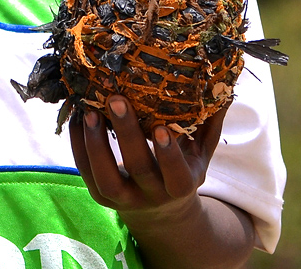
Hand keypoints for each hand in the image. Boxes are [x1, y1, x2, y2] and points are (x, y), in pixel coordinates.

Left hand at [69, 95, 225, 223]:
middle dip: (126, 133)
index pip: (176, 175)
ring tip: (89, 110)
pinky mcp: (100, 196)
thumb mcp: (200, 155)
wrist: (161, 213)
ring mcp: (123, 199)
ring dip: (95, 142)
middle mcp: (151, 196)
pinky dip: (78, 144)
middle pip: (138, 169)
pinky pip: (85, 172)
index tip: (160, 127)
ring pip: (105, 177)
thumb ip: (209, 126)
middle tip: (115, 98)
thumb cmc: (182, 171)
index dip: (168, 154)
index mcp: (181, 186)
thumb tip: (223, 88)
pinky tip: (77, 118)